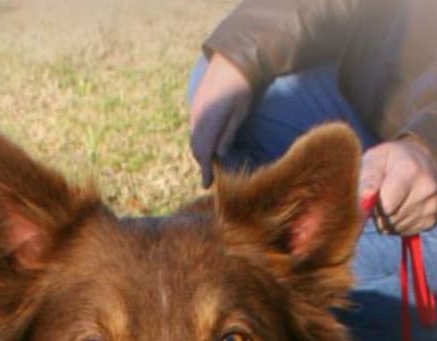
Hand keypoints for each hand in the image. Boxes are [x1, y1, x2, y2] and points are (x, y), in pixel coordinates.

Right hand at [189, 53, 253, 186]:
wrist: (231, 59)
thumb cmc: (242, 87)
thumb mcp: (240, 112)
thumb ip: (228, 134)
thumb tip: (220, 154)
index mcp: (209, 121)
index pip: (203, 152)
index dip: (205, 170)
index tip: (206, 184)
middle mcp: (198, 117)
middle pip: (196, 147)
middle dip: (202, 163)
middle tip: (210, 176)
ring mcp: (195, 110)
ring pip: (194, 138)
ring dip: (200, 151)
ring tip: (209, 162)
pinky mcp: (195, 104)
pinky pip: (194, 128)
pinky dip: (199, 139)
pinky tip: (208, 142)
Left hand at [359, 139, 436, 234]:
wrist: (423, 162)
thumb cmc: (391, 161)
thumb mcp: (376, 159)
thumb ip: (368, 178)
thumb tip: (363, 200)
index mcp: (411, 170)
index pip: (386, 205)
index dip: (373, 205)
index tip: (372, 194)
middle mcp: (426, 189)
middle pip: (387, 219)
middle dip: (378, 211)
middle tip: (383, 194)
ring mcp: (432, 206)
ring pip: (392, 227)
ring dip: (386, 218)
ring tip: (393, 198)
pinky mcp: (432, 220)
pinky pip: (401, 232)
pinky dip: (396, 223)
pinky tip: (401, 206)